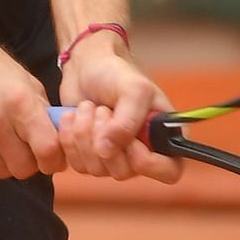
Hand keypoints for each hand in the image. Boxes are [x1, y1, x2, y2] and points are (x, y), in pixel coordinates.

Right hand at [0, 22, 65, 179]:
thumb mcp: (22, 78)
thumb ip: (42, 111)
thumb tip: (61, 140)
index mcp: (18, 100)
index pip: (48, 150)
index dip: (55, 159)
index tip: (52, 156)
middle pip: (24, 169)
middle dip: (30, 161)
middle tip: (25, 146)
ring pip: (1, 171)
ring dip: (6, 160)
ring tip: (0, 136)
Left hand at [56, 34, 183, 184]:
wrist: (87, 67)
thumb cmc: (117, 73)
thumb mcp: (133, 88)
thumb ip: (127, 121)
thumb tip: (106, 152)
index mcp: (164, 137)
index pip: (169, 171)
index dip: (147, 162)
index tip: (129, 140)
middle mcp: (142, 153)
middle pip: (124, 172)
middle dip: (105, 137)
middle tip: (103, 109)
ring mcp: (115, 157)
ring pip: (97, 169)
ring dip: (85, 134)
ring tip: (88, 107)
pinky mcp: (89, 156)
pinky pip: (78, 164)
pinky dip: (69, 138)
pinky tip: (72, 116)